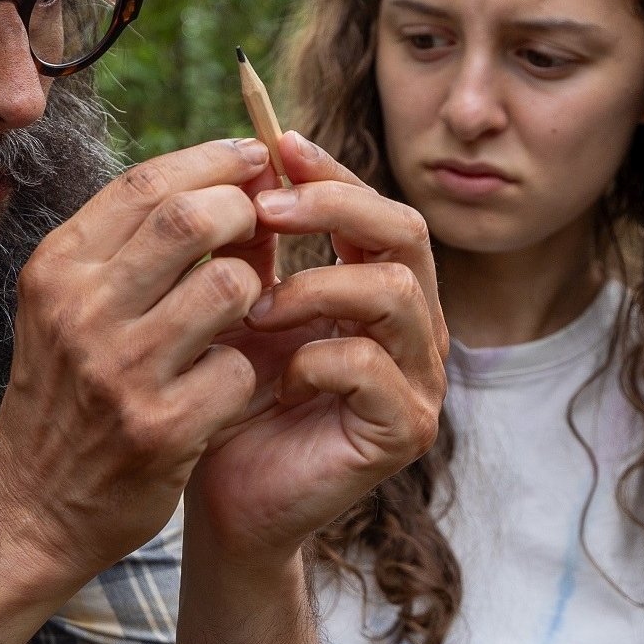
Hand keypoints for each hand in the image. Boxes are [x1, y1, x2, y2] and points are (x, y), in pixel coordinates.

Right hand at [0, 137, 275, 582]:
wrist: (29, 506)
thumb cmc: (64, 393)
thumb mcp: (66, 306)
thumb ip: (128, 248)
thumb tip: (221, 181)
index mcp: (56, 268)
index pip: (146, 184)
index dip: (213, 160)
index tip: (254, 158)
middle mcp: (81, 311)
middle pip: (192, 218)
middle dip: (244, 212)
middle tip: (263, 228)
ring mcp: (121, 371)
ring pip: (231, 287)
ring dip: (255, 293)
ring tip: (245, 313)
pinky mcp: (162, 429)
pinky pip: (239, 369)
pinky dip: (247, 372)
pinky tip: (226, 384)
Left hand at [193, 131, 447, 559]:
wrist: (224, 499)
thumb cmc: (227, 399)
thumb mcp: (235, 307)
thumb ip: (252, 247)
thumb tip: (247, 165)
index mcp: (376, 287)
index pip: (374, 206)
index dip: (330, 171)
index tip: (275, 144)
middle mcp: (412, 327)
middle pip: (407, 233)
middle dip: (335, 207)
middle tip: (267, 205)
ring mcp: (419, 379)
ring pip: (396, 292)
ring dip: (317, 286)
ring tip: (255, 306)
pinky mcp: (406, 429)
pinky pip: (372, 366)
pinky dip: (316, 357)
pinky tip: (277, 375)